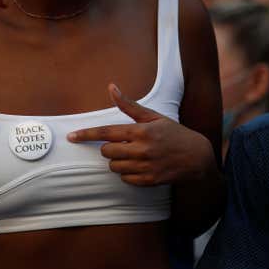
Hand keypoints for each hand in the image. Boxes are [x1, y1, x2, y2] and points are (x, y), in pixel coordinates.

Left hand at [68, 84, 215, 185]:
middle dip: (109, 149)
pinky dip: (128, 173)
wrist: (197, 158)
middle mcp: (142, 149)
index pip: (106, 132)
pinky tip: (141, 166)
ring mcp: (145, 166)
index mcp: (141, 131)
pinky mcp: (148, 180)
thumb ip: (129, 105)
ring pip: (114, 167)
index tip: (71, 136)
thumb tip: (111, 87)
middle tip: (123, 145)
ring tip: (134, 155)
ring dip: (118, 162)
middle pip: (106, 152)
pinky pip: (124, 179)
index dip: (86, 134)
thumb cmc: (173, 134)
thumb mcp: (153, 117)